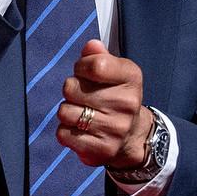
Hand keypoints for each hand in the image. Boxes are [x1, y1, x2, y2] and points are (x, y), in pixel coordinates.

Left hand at [55, 39, 154, 168]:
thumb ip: (98, 56)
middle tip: (83, 97)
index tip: (83, 73)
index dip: (80, 67)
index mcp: (131, 77)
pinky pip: (63, 134)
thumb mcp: (114, 72)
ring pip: (64, 112)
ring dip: (67, 111)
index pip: (95, 65)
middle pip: (71, 88)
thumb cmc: (115, 96)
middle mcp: (128, 103)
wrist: (133, 136)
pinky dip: (65, 132)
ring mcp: (116, 128)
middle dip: (70, 90)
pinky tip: (80, 129)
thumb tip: (92, 46)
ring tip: (81, 113)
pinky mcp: (102, 149)